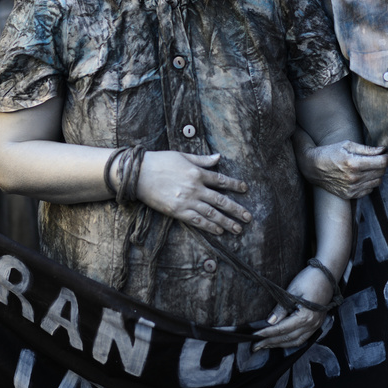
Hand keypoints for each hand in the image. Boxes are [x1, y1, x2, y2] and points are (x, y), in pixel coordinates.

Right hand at [135, 152, 249, 234]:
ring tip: (238, 229)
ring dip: (226, 222)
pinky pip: (197, 220)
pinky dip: (209, 226)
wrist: (139, 174)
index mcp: (197, 172)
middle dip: (236, 209)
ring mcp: (187, 201)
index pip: (221, 180)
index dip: (234, 185)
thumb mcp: (182, 156)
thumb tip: (218, 157)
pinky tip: (218, 231)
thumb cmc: (160, 161)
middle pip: (221, 200)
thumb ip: (202, 160)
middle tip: (248, 218)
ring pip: (212, 213)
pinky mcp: (177, 211)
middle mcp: (195, 188)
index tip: (245, 189)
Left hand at [254, 265, 331, 349]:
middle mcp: (312, 324)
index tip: (255, 336)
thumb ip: (282, 308)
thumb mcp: (293, 291)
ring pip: (296, 341)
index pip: (282, 329)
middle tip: (256, 346)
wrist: (327, 275)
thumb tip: (270, 322)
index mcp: (306, 316)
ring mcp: (316, 326)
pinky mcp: (316, 324)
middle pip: (288, 338)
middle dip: (271, 342)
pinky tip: (281, 342)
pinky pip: (303, 338)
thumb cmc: (309, 279)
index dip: (267, 333)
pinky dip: (290, 342)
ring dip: (280, 345)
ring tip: (265, 346)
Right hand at [299, 140, 387, 198]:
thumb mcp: (347, 145)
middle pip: (381, 172)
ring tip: (366, 168)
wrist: (313, 167)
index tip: (385, 155)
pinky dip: (368, 183)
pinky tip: (360, 177)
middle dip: (381, 164)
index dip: (387, 158)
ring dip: (376, 174)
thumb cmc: (330, 153)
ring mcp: (352, 188)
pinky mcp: (349, 195)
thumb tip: (383, 150)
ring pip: (377, 182)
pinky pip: (369, 190)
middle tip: (374, 159)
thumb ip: (367, 149)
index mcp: (353, 163)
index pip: (382, 163)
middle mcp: (354, 178)